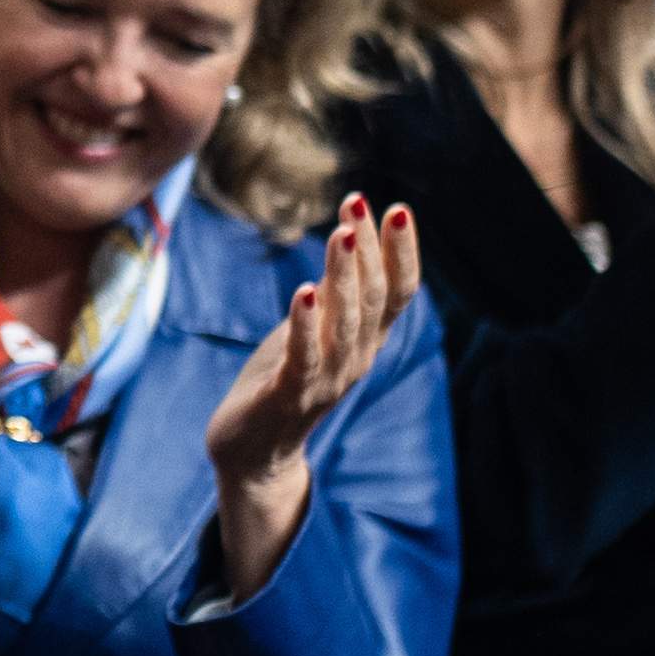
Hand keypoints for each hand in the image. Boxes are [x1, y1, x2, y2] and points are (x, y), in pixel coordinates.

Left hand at [200, 197, 420, 602]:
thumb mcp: (314, 328)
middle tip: (364, 202)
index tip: (398, 208)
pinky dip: (305, 324)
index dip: (401, 252)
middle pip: (372, 300)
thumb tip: (353, 236)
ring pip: (343, 324)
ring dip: (343, 277)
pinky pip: (303, 358)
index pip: (396, 292)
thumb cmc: (283, 380)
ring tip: (342, 234)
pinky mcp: (288, 396)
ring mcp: (325, 381)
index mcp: (365, 341)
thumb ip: (336, 291)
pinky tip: (304, 291)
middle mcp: (355, 360)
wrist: (253, 453)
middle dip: (370, 249)